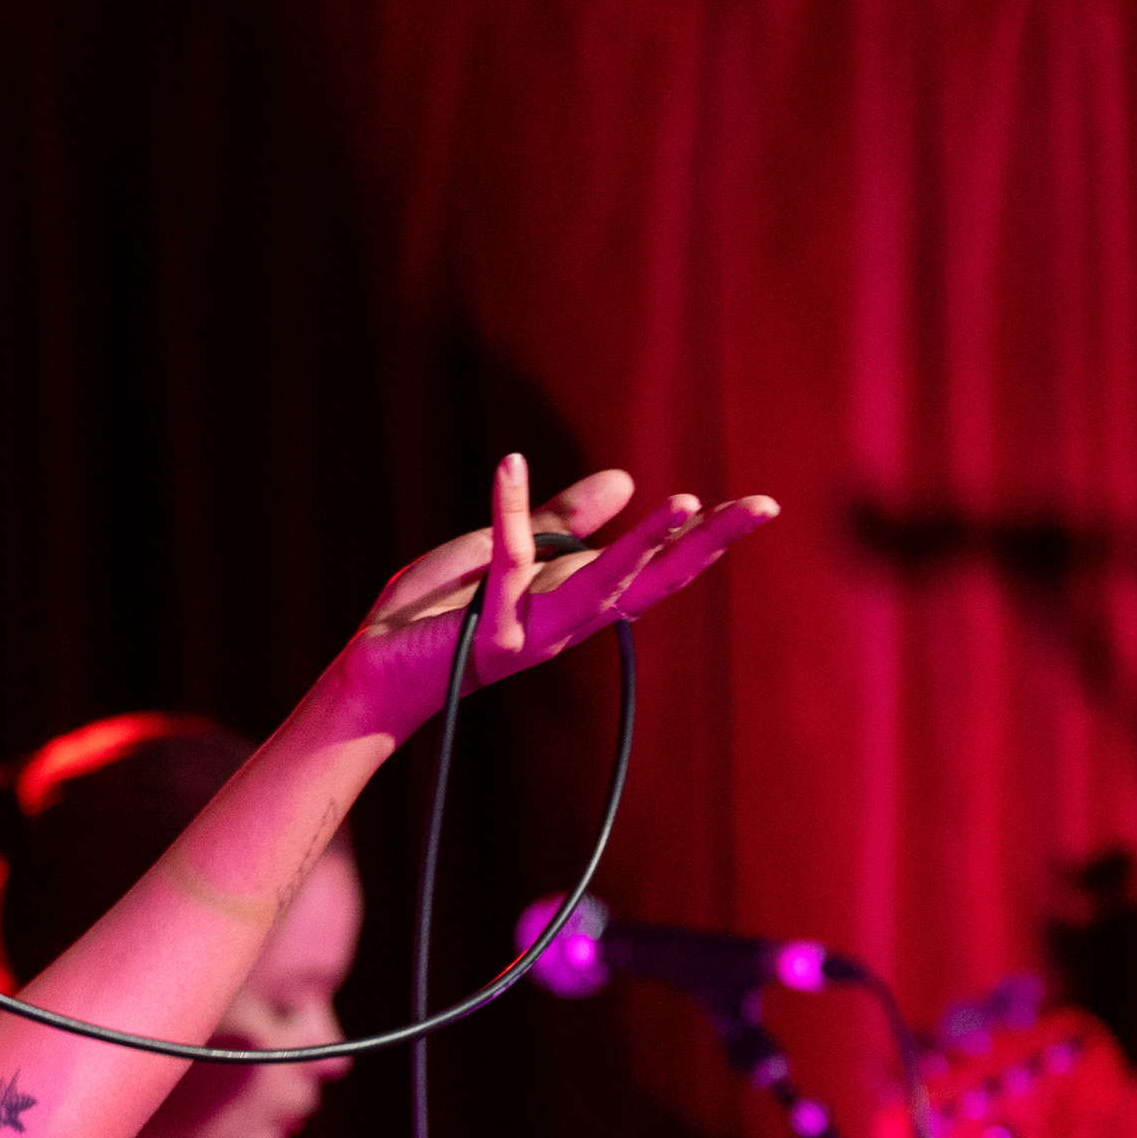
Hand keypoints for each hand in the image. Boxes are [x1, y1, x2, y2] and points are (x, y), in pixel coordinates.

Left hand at [326, 456, 777, 737]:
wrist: (375, 672)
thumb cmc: (438, 615)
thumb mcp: (504, 553)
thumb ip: (562, 521)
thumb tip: (625, 480)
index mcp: (576, 599)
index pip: (654, 570)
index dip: (703, 540)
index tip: (757, 506)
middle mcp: (566, 620)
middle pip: (650, 582)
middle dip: (706, 544)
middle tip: (761, 506)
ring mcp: (531, 631)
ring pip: (601, 587)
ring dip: (643, 545)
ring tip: (684, 502)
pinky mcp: (485, 633)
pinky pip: (504, 567)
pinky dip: (508, 513)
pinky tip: (510, 465)